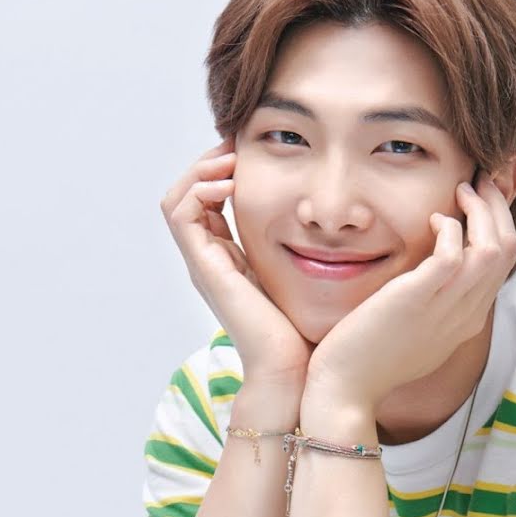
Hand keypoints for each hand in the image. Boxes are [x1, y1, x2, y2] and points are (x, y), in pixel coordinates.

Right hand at [160, 137, 312, 384]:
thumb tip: (338, 222)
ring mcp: (204, 265)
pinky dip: (200, 189)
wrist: (294, 371)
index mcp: (231, 260)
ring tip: (233, 159)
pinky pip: (182, 214)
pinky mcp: (205, 268)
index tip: (254, 153)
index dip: (226, 171)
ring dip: (202, 170)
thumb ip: (311, 250)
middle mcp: (211, 261)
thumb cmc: (309, 331)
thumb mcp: (310, 276)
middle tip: (240, 145)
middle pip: (188, 196)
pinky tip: (233, 184)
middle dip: (211, 163)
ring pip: (177, 200)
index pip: (210, 202)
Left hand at [304, 171, 515, 409]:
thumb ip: (432, 301)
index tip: (481, 199)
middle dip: (498, 207)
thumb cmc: (370, 358)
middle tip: (478, 182)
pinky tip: (433, 220)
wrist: (346, 389)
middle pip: (507, 249)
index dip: (500, 223)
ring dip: (481, 210)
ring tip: (461, 190)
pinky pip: (454, 254)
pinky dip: (450, 229)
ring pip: (492, 248)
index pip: (504, 264)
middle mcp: (465, 314)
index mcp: (467, 320)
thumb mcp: (415, 330)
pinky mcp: (417, 300)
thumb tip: (434, 268)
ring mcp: (445, 309)